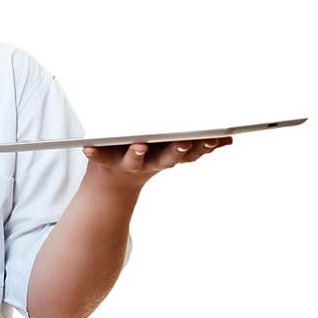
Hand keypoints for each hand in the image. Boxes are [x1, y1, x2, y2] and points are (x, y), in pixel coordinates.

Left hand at [82, 136, 232, 190]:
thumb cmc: (147, 152)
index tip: (214, 138)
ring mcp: (130, 164)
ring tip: (140, 145)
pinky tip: (88, 148)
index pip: (192, 153)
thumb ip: (196, 143)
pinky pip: (99, 158)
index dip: (204, 147)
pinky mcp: (107, 162)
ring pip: (136, 161)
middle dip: (176, 150)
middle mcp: (152, 162)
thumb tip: (229, 139)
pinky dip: (94, 154)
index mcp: (170, 154)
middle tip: (182, 142)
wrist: (115, 178)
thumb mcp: (171, 148)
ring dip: (138, 154)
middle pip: (168, 158)